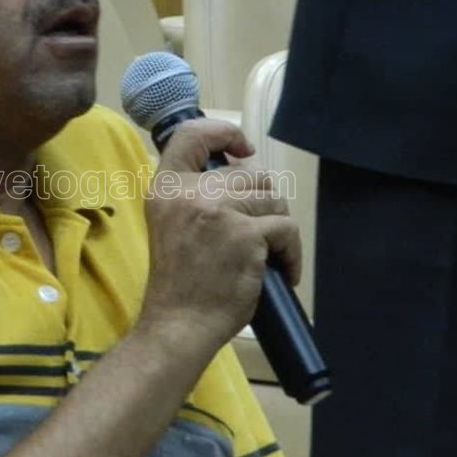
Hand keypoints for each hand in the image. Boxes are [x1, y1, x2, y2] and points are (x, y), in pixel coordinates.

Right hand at [141, 119, 299, 350]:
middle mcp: (189, 193)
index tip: (241, 150)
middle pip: (248, 174)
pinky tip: (283, 271)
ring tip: (269, 254)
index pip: (191, 134)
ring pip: (271, 199)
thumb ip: (194, 196)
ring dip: (277, 226)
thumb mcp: (172, 224)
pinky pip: (286, 229)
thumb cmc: (179, 283)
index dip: (223, 132)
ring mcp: (219, 211)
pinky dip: (290, 252)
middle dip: (262, 201)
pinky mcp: (246, 234)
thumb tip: (240, 175)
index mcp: (165, 188)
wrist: (179, 324)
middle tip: (259, 233)